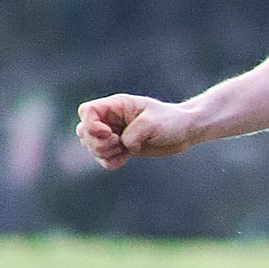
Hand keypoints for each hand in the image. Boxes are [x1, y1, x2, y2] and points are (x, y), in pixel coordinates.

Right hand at [75, 95, 195, 166]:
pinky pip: (103, 160)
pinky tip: (126, 158)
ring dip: (104, 153)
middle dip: (97, 143)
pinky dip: (111, 162)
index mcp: (116, 105)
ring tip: (124, 150)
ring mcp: (115, 134)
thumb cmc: (171, 121)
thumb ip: (131, 134)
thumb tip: (122, 145)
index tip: (109, 133)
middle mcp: (111, 119)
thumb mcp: (152, 124)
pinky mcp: (121, 149)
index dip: (90, 125)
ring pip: (91, 147)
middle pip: (83, 132)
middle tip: (117, 142)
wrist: (185, 132)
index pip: (86, 111)